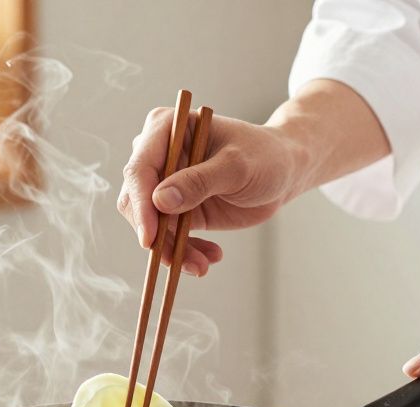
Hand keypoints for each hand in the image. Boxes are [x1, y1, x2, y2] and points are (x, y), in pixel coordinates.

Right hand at [116, 108, 301, 275]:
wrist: (283, 171)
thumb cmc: (264, 156)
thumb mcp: (236, 167)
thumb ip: (199, 182)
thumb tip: (160, 202)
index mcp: (165, 128)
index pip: (139, 170)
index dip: (141, 205)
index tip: (149, 238)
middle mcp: (158, 154)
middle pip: (137, 201)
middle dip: (157, 235)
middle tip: (183, 260)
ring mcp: (165, 183)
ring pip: (150, 225)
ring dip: (172, 250)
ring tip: (202, 265)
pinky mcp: (176, 209)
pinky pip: (167, 237)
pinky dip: (184, 252)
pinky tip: (209, 257)